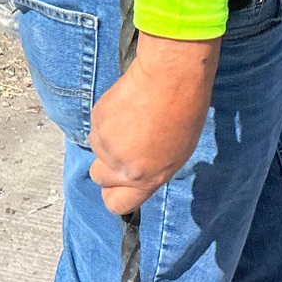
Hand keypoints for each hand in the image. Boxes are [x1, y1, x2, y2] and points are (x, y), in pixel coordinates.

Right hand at [87, 33, 219, 215]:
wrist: (170, 77)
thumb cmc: (185, 112)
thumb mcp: (177, 153)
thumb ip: (151, 169)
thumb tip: (137, 173)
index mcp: (145, 178)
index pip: (117, 205)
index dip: (116, 195)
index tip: (121, 186)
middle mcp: (121, 166)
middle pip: (100, 178)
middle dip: (108, 167)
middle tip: (126, 148)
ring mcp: (105, 143)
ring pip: (97, 150)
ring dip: (109, 141)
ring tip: (132, 121)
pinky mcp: (97, 119)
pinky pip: (98, 127)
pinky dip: (108, 121)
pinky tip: (127, 106)